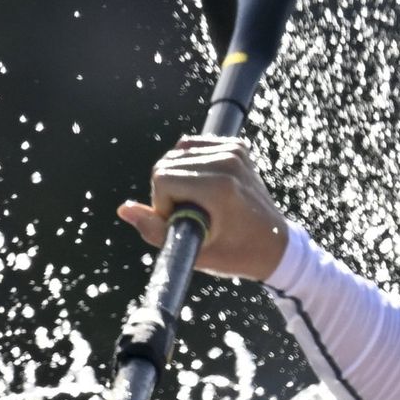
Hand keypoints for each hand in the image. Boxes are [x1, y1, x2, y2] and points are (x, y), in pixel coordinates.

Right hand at [115, 136, 289, 280]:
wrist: (274, 245)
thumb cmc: (236, 254)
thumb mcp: (194, 251)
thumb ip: (155, 230)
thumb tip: (125, 209)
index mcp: (220, 186)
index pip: (162, 177)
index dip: (162, 204)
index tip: (183, 222)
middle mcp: (229, 161)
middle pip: (166, 163)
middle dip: (168, 191)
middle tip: (191, 214)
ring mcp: (235, 150)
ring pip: (177, 153)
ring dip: (178, 178)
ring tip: (198, 202)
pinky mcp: (237, 146)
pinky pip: (192, 145)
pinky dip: (189, 164)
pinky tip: (202, 186)